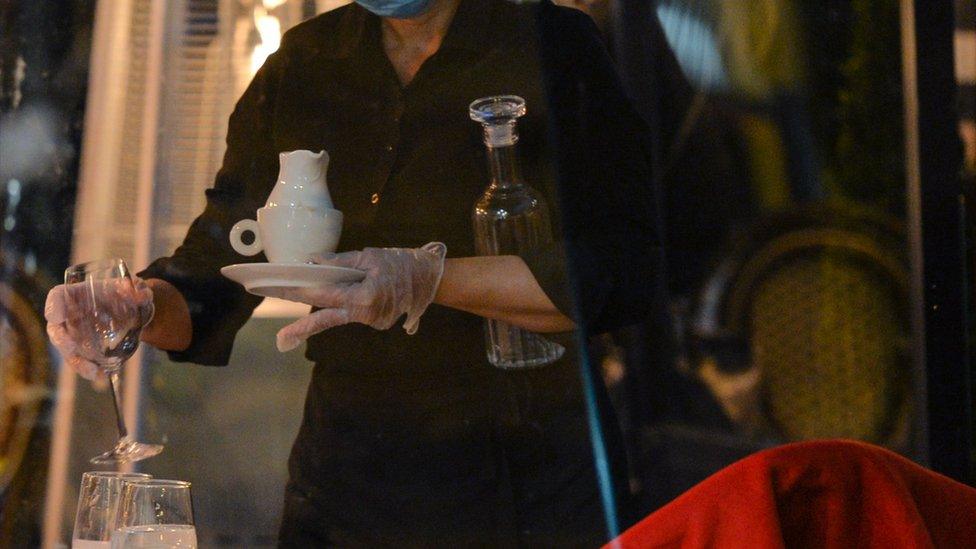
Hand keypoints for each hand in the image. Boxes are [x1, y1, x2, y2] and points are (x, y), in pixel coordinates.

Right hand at [45, 276, 153, 379]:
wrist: (130, 308)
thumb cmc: (125, 293)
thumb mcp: (135, 288)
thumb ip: (139, 289)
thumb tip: (141, 295)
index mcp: (76, 295)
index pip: (58, 296)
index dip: (53, 306)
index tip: (56, 316)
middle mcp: (70, 315)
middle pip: (56, 328)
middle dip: (60, 339)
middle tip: (70, 347)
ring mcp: (74, 334)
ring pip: (67, 350)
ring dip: (77, 362)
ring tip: (93, 371)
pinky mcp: (83, 349)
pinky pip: (81, 361)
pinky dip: (89, 370)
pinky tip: (103, 376)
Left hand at [270, 242, 446, 351]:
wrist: (431, 278)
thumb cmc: (401, 263)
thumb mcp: (369, 257)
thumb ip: (339, 262)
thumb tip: (312, 262)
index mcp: (364, 298)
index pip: (322, 294)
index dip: (295, 290)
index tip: (272, 289)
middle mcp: (366, 315)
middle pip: (326, 317)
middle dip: (300, 325)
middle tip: (280, 337)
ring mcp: (372, 322)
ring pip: (338, 316)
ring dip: (320, 314)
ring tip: (294, 331)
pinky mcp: (376, 322)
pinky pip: (352, 314)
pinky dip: (342, 307)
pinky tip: (339, 303)